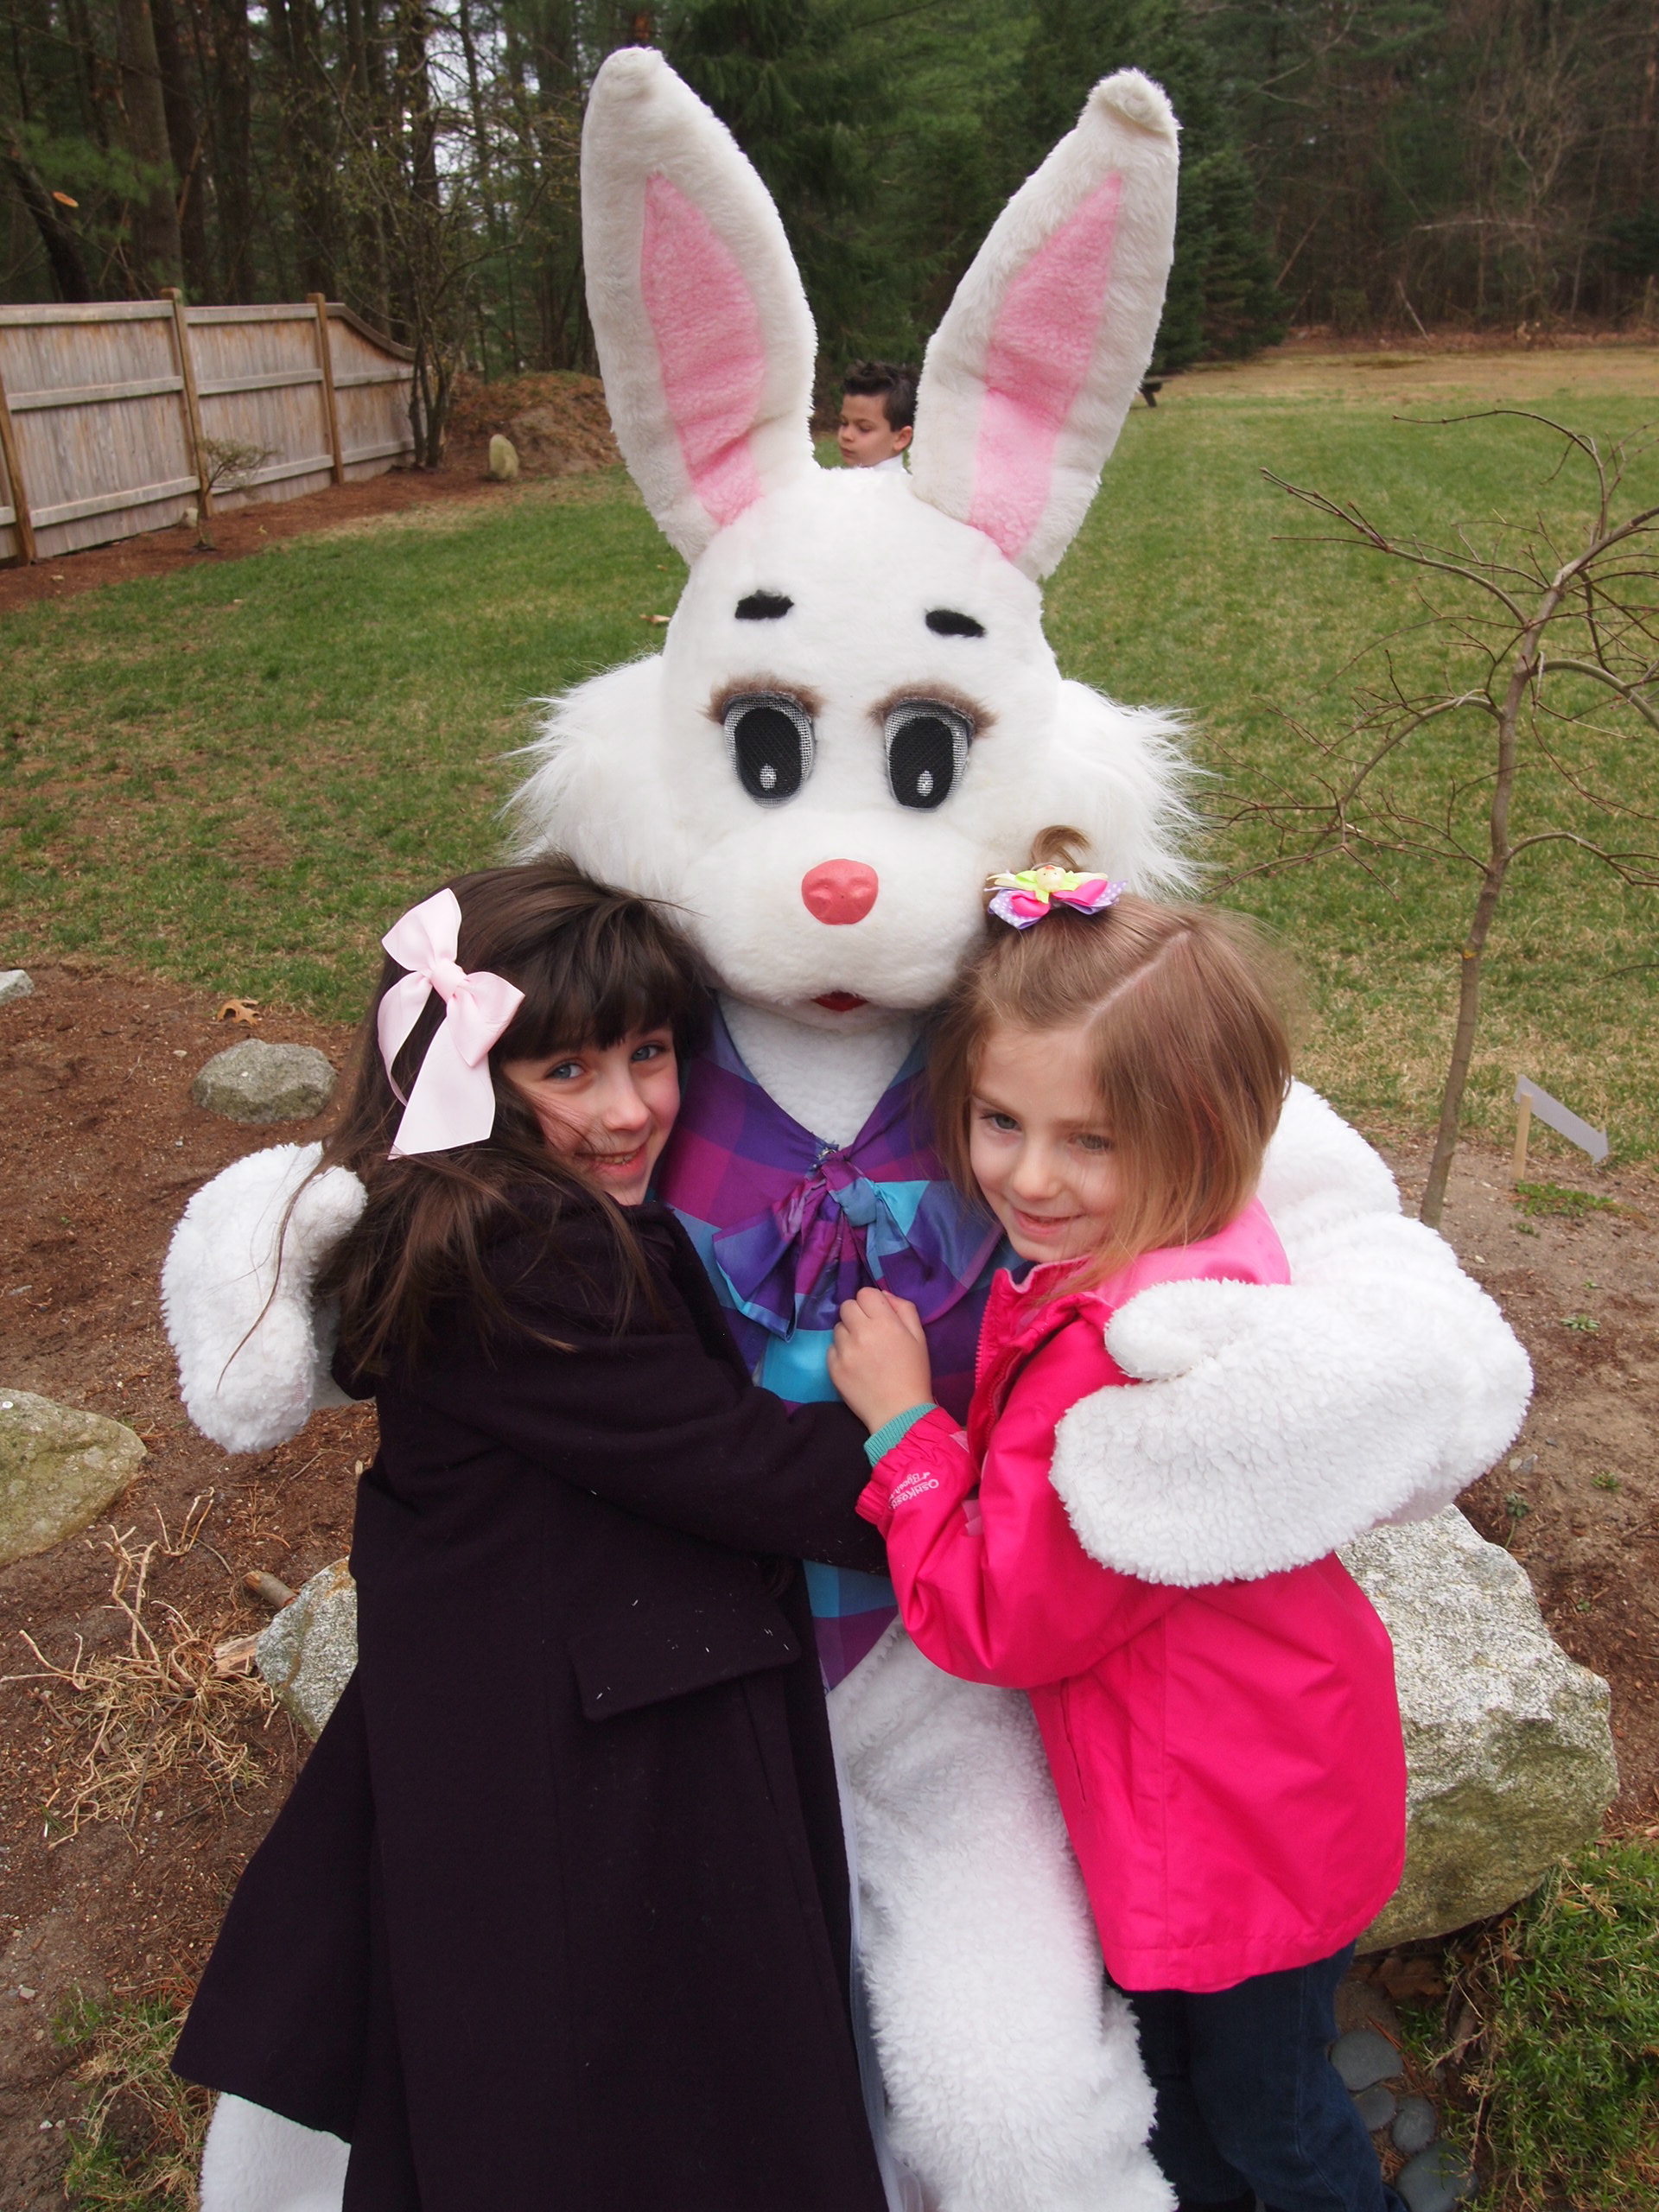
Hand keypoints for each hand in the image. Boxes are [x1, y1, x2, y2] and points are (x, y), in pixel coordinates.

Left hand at [827, 1288, 933, 1432]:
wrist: (899, 1413)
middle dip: (857, 1315)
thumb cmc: (913, 1373)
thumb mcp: (919, 1337)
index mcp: (885, 1322)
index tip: (878, 1316)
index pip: (864, 1293)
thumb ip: (904, 1309)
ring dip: (848, 1334)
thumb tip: (883, 1295)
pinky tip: (855, 1365)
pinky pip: (831, 1348)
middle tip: (869, 1332)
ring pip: (837, 1327)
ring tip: (863, 1351)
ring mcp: (844, 1351)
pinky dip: (841, 1353)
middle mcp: (861, 1333)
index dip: (871, 1302)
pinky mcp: (833, 1368)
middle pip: (847, 1306)